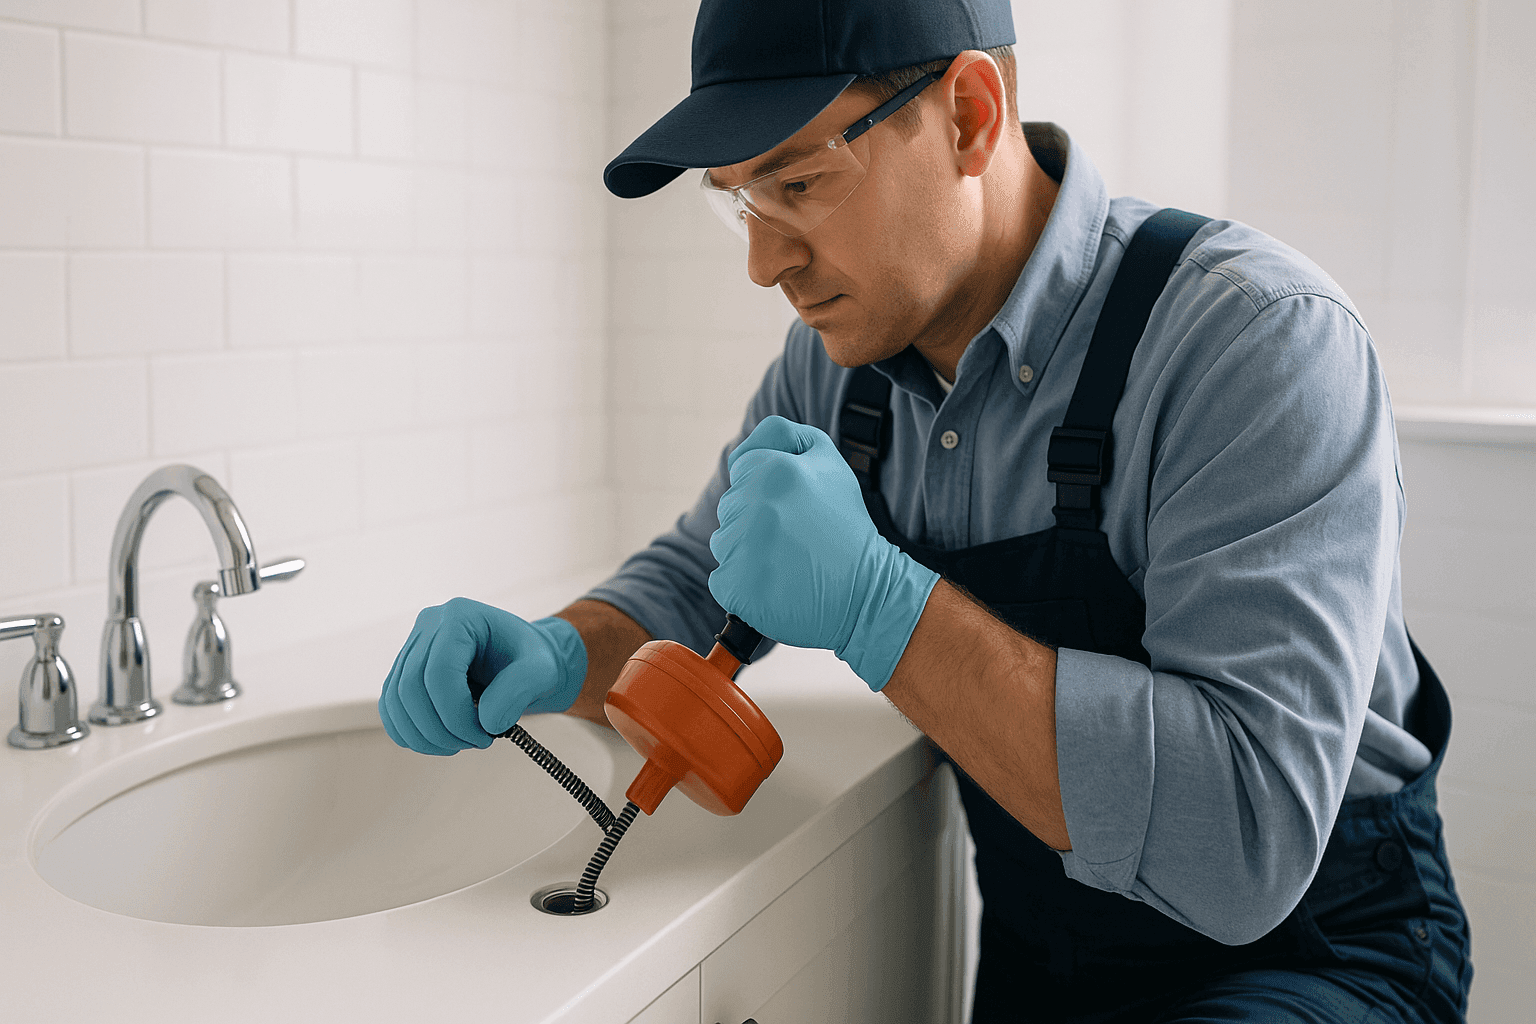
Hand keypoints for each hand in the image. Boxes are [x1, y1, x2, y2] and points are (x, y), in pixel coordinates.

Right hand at [378, 597, 586, 754]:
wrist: (524, 662)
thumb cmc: (533, 662)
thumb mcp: (542, 671)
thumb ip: (519, 691)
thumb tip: (486, 721)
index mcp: (460, 617)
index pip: (439, 672)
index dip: (455, 714)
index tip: (484, 736)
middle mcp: (429, 626)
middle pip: (410, 688)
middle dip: (440, 729)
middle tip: (475, 743)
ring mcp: (412, 647)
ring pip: (395, 701)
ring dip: (423, 736)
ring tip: (460, 744)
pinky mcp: (404, 671)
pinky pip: (391, 708)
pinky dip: (410, 733)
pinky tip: (440, 742)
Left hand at [708, 416, 938, 690]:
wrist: (866, 591)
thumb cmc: (846, 526)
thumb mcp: (830, 463)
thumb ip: (788, 437)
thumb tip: (749, 443)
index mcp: (774, 469)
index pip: (741, 466)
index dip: (765, 485)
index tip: (791, 506)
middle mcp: (755, 504)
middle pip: (731, 504)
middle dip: (755, 517)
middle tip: (796, 536)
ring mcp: (742, 547)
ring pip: (724, 541)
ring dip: (748, 550)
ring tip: (788, 560)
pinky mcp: (736, 586)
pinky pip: (723, 578)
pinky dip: (744, 584)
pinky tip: (777, 584)